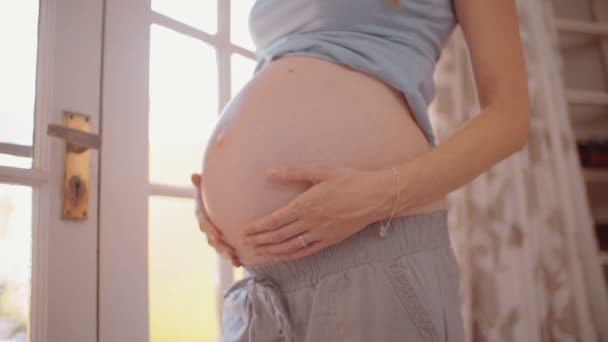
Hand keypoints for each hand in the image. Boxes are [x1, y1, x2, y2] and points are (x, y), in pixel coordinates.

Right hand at [191, 173, 241, 266]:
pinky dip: (233, 259)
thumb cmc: (211, 193)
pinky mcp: (224, 241)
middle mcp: (208, 228)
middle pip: (211, 239)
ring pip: (219, 247)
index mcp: (202, 215)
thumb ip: (200, 184)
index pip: (204, 223)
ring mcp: (215, 236)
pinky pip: (227, 251)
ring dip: (226, 253)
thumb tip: (194, 175)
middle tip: (226, 250)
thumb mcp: (206, 188)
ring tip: (233, 258)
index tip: (216, 235)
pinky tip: (240, 264)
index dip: (209, 230)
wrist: (218, 202)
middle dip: (219, 246)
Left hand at [239, 165, 381, 261]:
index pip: (275, 220)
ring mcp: (321, 234)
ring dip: (271, 251)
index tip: (244, 231)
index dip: (257, 227)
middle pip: (278, 235)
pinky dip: (290, 255)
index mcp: (306, 204)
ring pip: (290, 246)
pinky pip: (306, 252)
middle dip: (259, 240)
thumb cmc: (349, 179)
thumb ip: (293, 172)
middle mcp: (311, 222)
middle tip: (244, 244)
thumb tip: (269, 172)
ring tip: (257, 253)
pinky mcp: (330, 241)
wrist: (376, 196)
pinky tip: (280, 256)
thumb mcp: (321, 171)